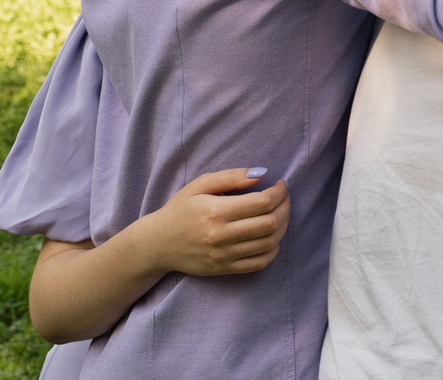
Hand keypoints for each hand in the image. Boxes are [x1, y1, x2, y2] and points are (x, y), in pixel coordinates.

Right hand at [131, 169, 289, 276]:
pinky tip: (271, 238)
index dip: (279, 192)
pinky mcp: (223, 269)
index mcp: (216, 211)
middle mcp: (221, 235)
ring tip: (280, 214)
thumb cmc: (180, 210)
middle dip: (285, 207)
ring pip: (268, 243)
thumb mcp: (200, 185)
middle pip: (270, 223)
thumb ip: (231, 176)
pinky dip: (273, 250)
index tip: (281, 185)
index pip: (262, 202)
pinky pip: (259, 263)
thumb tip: (261, 173)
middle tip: (284, 199)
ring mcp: (223, 255)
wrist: (157, 244)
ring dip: (283, 226)